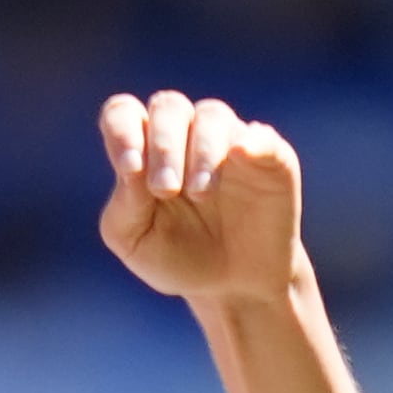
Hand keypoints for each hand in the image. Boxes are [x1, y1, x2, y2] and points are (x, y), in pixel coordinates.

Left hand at [99, 91, 304, 305]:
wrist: (234, 286)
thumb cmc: (176, 257)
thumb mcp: (134, 240)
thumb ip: (124, 205)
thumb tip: (134, 167)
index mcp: (143, 150)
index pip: (123, 113)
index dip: (122, 132)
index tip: (130, 170)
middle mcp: (185, 135)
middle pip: (168, 107)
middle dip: (163, 147)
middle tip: (167, 190)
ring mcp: (228, 142)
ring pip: (211, 114)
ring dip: (201, 151)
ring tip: (200, 193)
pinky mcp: (270, 158)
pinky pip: (262, 136)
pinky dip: (252, 141)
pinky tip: (241, 156)